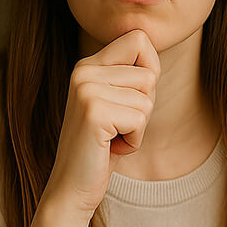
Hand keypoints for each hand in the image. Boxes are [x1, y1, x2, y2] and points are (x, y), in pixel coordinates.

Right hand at [44, 29, 160, 216]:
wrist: (72, 187)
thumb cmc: (103, 147)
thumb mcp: (117, 103)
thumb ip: (132, 77)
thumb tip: (153, 50)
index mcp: (88, 65)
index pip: (139, 39)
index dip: (150, 69)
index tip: (131, 99)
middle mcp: (84, 71)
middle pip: (149, 74)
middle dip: (144, 106)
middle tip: (117, 126)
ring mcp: (86, 90)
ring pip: (147, 100)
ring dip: (138, 126)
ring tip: (112, 137)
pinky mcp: (94, 112)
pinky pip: (140, 120)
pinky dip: (134, 141)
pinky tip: (110, 147)